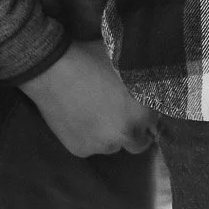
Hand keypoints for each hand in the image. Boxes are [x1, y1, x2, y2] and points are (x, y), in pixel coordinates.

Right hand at [21, 40, 154, 157]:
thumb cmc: (92, 58)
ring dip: (110, 135)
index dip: (146, 114)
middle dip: (133, 131)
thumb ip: (142, 82)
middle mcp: (126, 134)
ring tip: (97, 114)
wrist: (53, 69)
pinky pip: (91, 146)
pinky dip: (89, 136)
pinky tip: (80, 117)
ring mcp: (102, 145)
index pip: (155, 122)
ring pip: (113, 146)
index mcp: (142, 113)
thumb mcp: (126, 63)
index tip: (138, 108)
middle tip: (120, 115)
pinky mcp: (80, 150)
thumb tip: (152, 85)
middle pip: (138, 143)